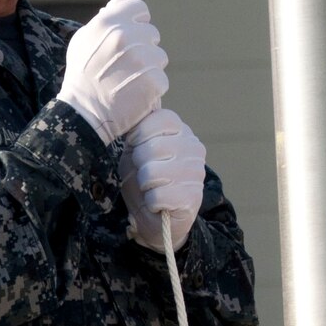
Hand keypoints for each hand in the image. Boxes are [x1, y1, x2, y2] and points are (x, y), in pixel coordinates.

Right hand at [57, 0, 168, 144]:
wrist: (82, 115)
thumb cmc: (82, 73)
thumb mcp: (87, 36)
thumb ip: (111, 8)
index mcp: (109, 21)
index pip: (140, 9)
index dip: (134, 24)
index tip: (125, 40)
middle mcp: (127, 36)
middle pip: (151, 34)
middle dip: (141, 48)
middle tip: (121, 66)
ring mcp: (142, 59)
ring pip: (159, 56)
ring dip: (147, 69)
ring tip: (125, 81)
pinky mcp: (154, 81)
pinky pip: (161, 78)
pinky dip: (150, 88)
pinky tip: (133, 94)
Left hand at [119, 108, 206, 253]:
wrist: (154, 217)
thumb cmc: (143, 178)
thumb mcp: (136, 148)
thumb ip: (137, 128)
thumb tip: (128, 108)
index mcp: (180, 130)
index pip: (158, 119)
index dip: (139, 135)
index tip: (136, 148)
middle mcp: (193, 146)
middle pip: (151, 147)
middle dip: (139, 164)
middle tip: (145, 173)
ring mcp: (196, 172)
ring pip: (152, 173)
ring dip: (144, 185)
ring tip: (151, 187)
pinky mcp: (193, 197)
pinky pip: (157, 195)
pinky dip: (151, 202)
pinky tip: (158, 202)